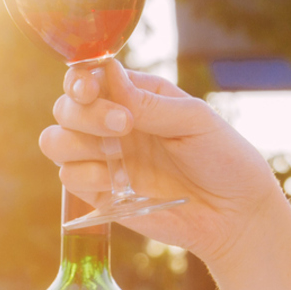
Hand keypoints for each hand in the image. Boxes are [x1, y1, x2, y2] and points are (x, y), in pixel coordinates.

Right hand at [44, 63, 283, 265]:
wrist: (235, 214)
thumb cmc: (223, 158)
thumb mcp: (195, 121)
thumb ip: (151, 103)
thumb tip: (109, 75)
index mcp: (134, 97)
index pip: (89, 77)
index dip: (80, 79)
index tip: (92, 89)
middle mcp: (111, 124)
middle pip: (65, 107)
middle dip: (85, 113)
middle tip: (124, 125)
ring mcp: (104, 159)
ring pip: (55, 141)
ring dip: (77, 143)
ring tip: (117, 153)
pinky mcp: (101, 194)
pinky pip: (69, 178)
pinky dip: (85, 176)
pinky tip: (120, 182)